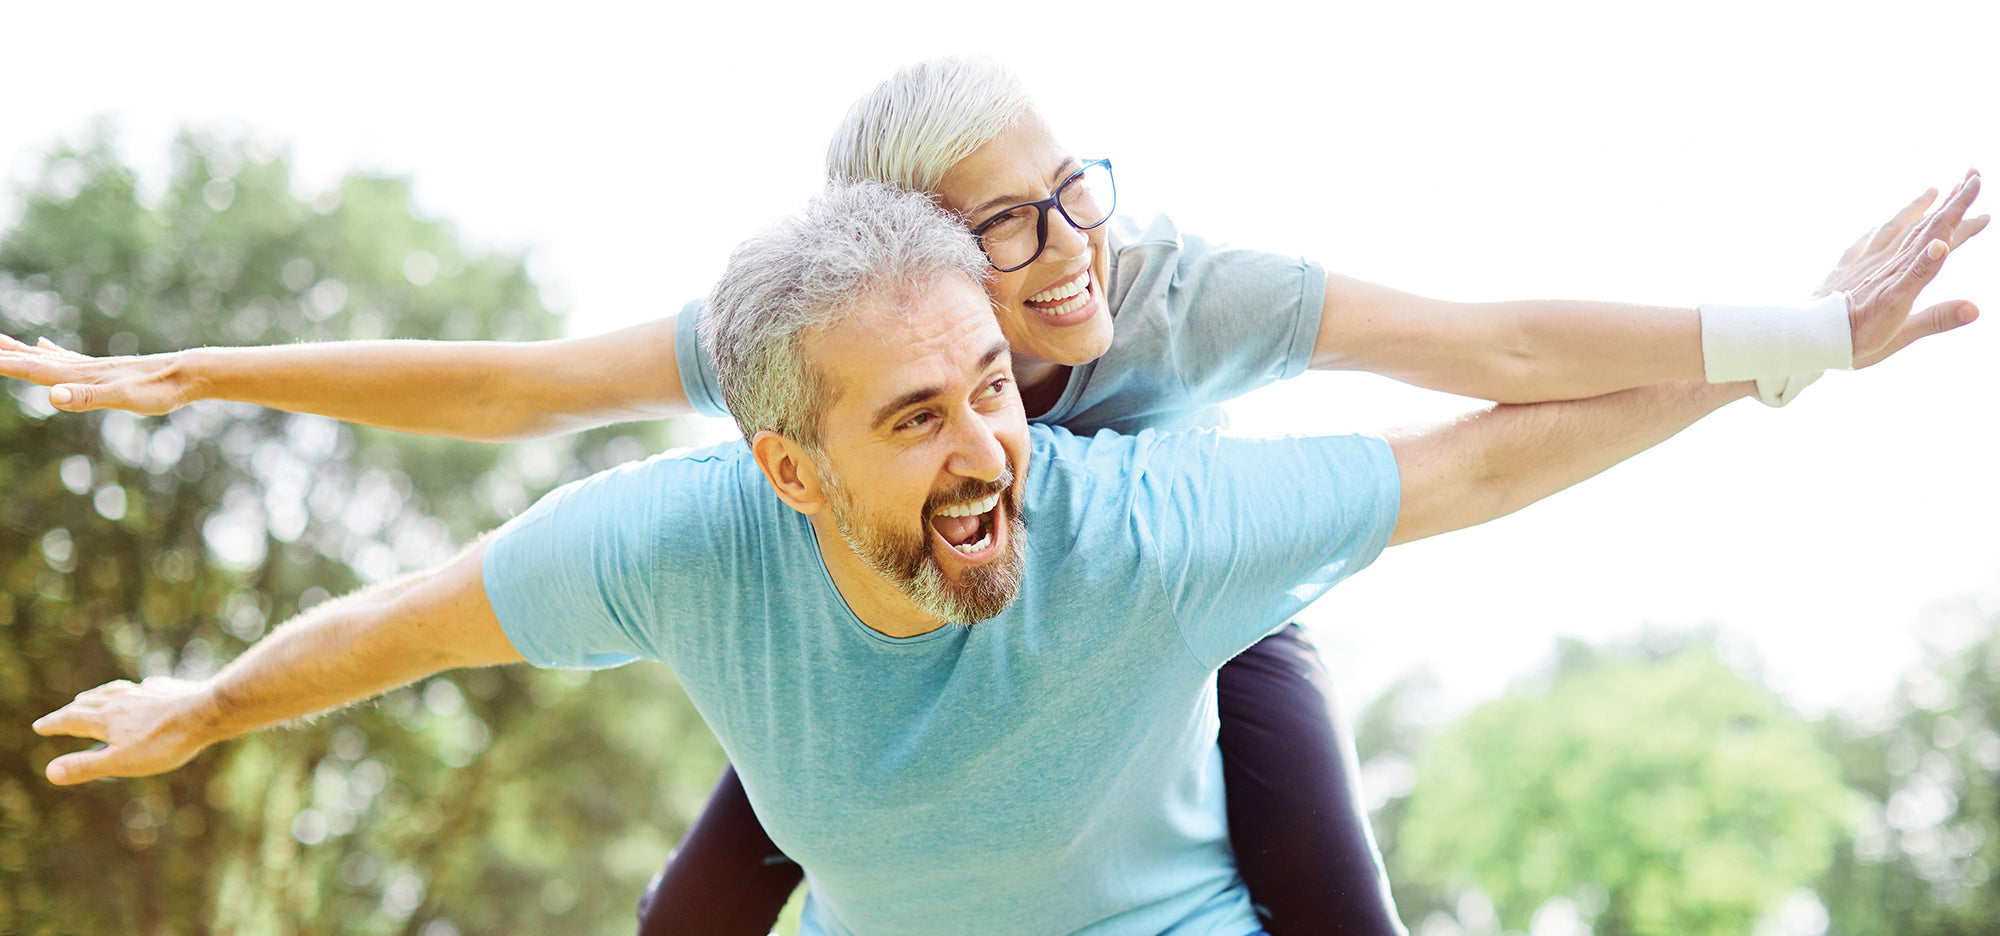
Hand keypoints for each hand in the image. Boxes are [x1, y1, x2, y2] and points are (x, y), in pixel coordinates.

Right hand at [0, 334, 194, 413]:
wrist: (189, 373)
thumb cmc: (160, 390)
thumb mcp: (124, 398)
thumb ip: (87, 398)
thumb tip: (52, 396)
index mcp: (81, 376)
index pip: (33, 370)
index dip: (5, 365)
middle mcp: (82, 368)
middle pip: (34, 359)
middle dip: (6, 354)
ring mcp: (93, 367)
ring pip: (47, 357)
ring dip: (21, 350)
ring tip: (0, 341)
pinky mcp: (105, 370)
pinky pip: (68, 358)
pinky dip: (50, 352)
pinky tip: (44, 345)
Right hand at [32, 677, 214, 784]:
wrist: (206, 714)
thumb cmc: (164, 743)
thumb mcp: (120, 762)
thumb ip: (86, 766)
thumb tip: (49, 772)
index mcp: (107, 719)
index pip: (72, 720)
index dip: (54, 725)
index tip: (39, 727)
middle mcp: (122, 701)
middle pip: (89, 703)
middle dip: (71, 710)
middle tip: (60, 714)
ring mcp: (145, 693)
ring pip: (114, 691)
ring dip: (97, 695)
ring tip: (90, 696)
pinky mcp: (167, 690)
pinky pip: (145, 687)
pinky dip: (134, 689)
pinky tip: (142, 688)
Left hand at [1818, 170, 1987, 368]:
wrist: (1808, 336)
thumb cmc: (1855, 340)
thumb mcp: (1902, 335)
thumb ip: (1938, 317)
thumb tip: (1975, 306)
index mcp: (1906, 276)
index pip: (1942, 238)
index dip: (1964, 219)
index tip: (1982, 202)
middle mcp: (1887, 262)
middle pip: (1924, 226)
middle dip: (1951, 201)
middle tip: (1971, 175)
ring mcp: (1864, 261)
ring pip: (1896, 226)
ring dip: (1916, 208)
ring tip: (1933, 190)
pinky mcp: (1844, 266)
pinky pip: (1864, 240)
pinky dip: (1878, 229)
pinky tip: (1879, 224)